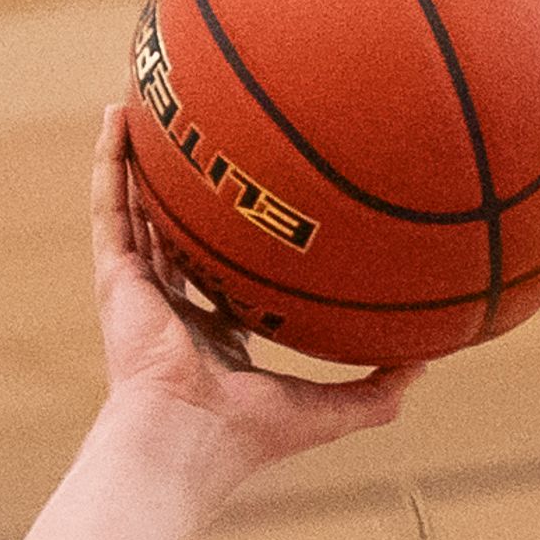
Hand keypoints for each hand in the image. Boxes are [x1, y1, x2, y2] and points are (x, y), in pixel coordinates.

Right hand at [87, 106, 412, 491]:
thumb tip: (429, 362)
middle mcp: (173, 303)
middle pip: (179, 228)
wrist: (188, 440)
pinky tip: (119, 114)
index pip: (226, 274)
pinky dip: (111, 160)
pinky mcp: (113, 274)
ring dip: (140, 155)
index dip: (240, 241)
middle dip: (188, 186)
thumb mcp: (329, 410)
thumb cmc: (250, 435)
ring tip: (149, 100)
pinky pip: (110, 204)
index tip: (265, 202)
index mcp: (214, 333)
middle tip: (204, 135)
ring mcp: (140, 286)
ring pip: (138, 204)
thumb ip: (378, 391)